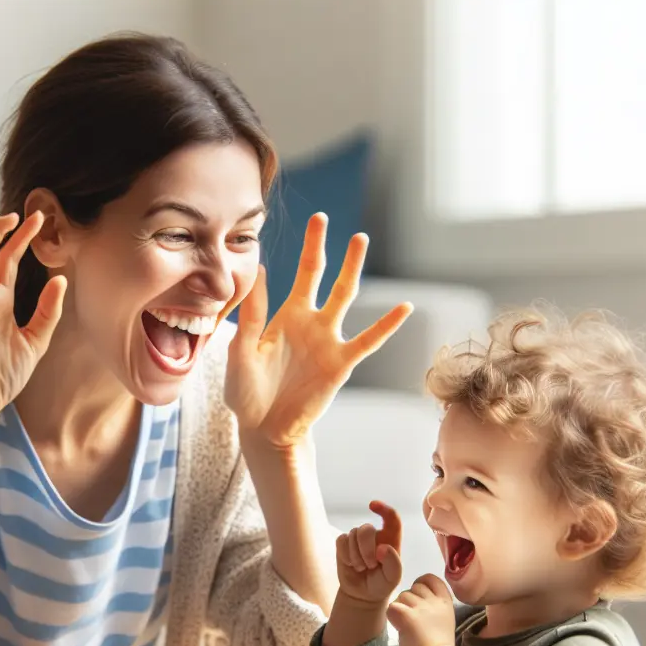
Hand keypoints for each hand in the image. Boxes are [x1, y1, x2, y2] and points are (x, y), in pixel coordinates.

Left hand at [224, 213, 411, 447]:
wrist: (263, 429)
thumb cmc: (247, 393)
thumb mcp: (241, 351)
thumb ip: (252, 315)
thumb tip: (261, 270)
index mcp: (284, 316)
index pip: (296, 274)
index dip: (304, 247)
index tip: (311, 220)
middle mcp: (309, 322)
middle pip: (320, 275)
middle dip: (322, 247)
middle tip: (324, 217)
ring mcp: (327, 341)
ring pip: (344, 297)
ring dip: (352, 269)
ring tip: (359, 239)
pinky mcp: (340, 364)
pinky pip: (368, 341)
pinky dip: (387, 325)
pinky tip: (404, 307)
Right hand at [336, 501, 402, 605]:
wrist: (363, 594)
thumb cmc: (381, 583)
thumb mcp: (393, 578)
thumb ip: (393, 563)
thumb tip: (382, 547)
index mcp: (391, 539)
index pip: (391, 518)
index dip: (384, 509)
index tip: (372, 505)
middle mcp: (375, 535)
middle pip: (367, 529)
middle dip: (366, 548)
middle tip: (370, 566)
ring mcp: (358, 538)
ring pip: (353, 534)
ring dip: (356, 555)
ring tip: (361, 568)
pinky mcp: (344, 543)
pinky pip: (341, 540)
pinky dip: (345, 555)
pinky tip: (351, 564)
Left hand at [387, 574, 454, 645]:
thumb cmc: (437, 643)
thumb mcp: (444, 617)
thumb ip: (434, 604)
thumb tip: (420, 594)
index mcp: (445, 601)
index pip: (431, 578)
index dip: (422, 583)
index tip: (419, 595)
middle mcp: (434, 601)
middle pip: (414, 587)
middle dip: (410, 599)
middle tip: (412, 616)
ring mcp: (420, 607)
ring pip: (401, 596)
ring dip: (401, 608)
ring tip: (407, 624)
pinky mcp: (406, 615)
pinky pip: (392, 607)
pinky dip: (393, 616)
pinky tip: (399, 626)